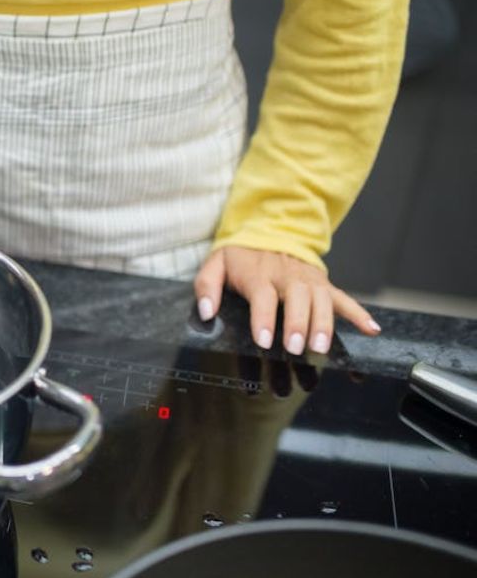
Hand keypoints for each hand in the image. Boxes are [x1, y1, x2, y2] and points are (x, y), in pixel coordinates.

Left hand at [193, 246, 380, 354]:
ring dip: (324, 323)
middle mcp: (287, 277)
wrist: (269, 230)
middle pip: (297, 298)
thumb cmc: (240, 256)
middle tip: (297, 348)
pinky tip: (372, 330)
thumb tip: (205, 312)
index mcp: (259, 275)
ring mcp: (309, 281)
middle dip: (298, 323)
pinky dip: (359, 313)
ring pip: (322, 300)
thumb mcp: (215, 265)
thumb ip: (206, 287)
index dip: (263, 319)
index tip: (264, 341)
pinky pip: (344, 298)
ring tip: (322, 347)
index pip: (262, 297)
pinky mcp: (324, 285)